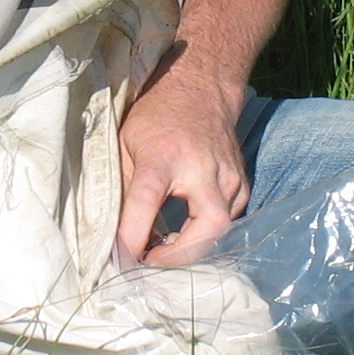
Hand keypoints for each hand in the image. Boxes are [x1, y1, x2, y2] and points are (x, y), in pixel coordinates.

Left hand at [116, 63, 249, 266]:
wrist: (200, 89)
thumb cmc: (155, 118)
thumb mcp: (125, 144)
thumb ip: (122, 187)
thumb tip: (111, 232)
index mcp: (164, 156)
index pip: (147, 201)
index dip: (134, 235)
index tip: (122, 260)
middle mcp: (202, 168)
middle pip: (210, 225)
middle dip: (182, 255)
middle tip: (150, 264)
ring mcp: (229, 177)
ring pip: (222, 230)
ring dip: (191, 249)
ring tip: (162, 249)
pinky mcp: (241, 185)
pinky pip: (228, 223)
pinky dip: (204, 236)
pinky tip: (182, 236)